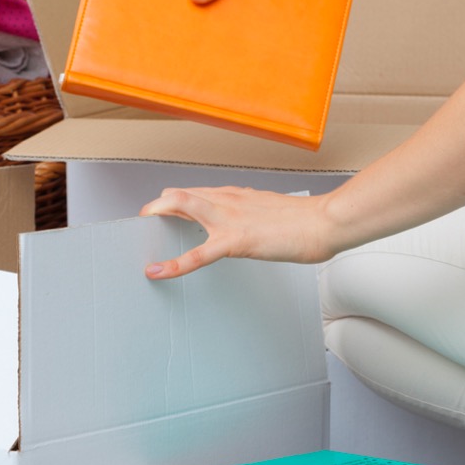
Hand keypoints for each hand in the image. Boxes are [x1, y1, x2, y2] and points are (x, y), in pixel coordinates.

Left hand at [140, 186, 337, 278]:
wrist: (326, 222)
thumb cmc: (305, 222)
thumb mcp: (270, 212)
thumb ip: (251, 214)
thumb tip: (245, 222)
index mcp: (236, 195)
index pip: (194, 192)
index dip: (172, 202)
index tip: (160, 213)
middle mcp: (228, 200)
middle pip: (179, 195)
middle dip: (155, 208)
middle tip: (143, 224)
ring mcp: (229, 218)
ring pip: (181, 207)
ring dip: (155, 217)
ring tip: (138, 234)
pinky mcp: (236, 240)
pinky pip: (197, 254)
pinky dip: (173, 264)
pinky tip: (157, 271)